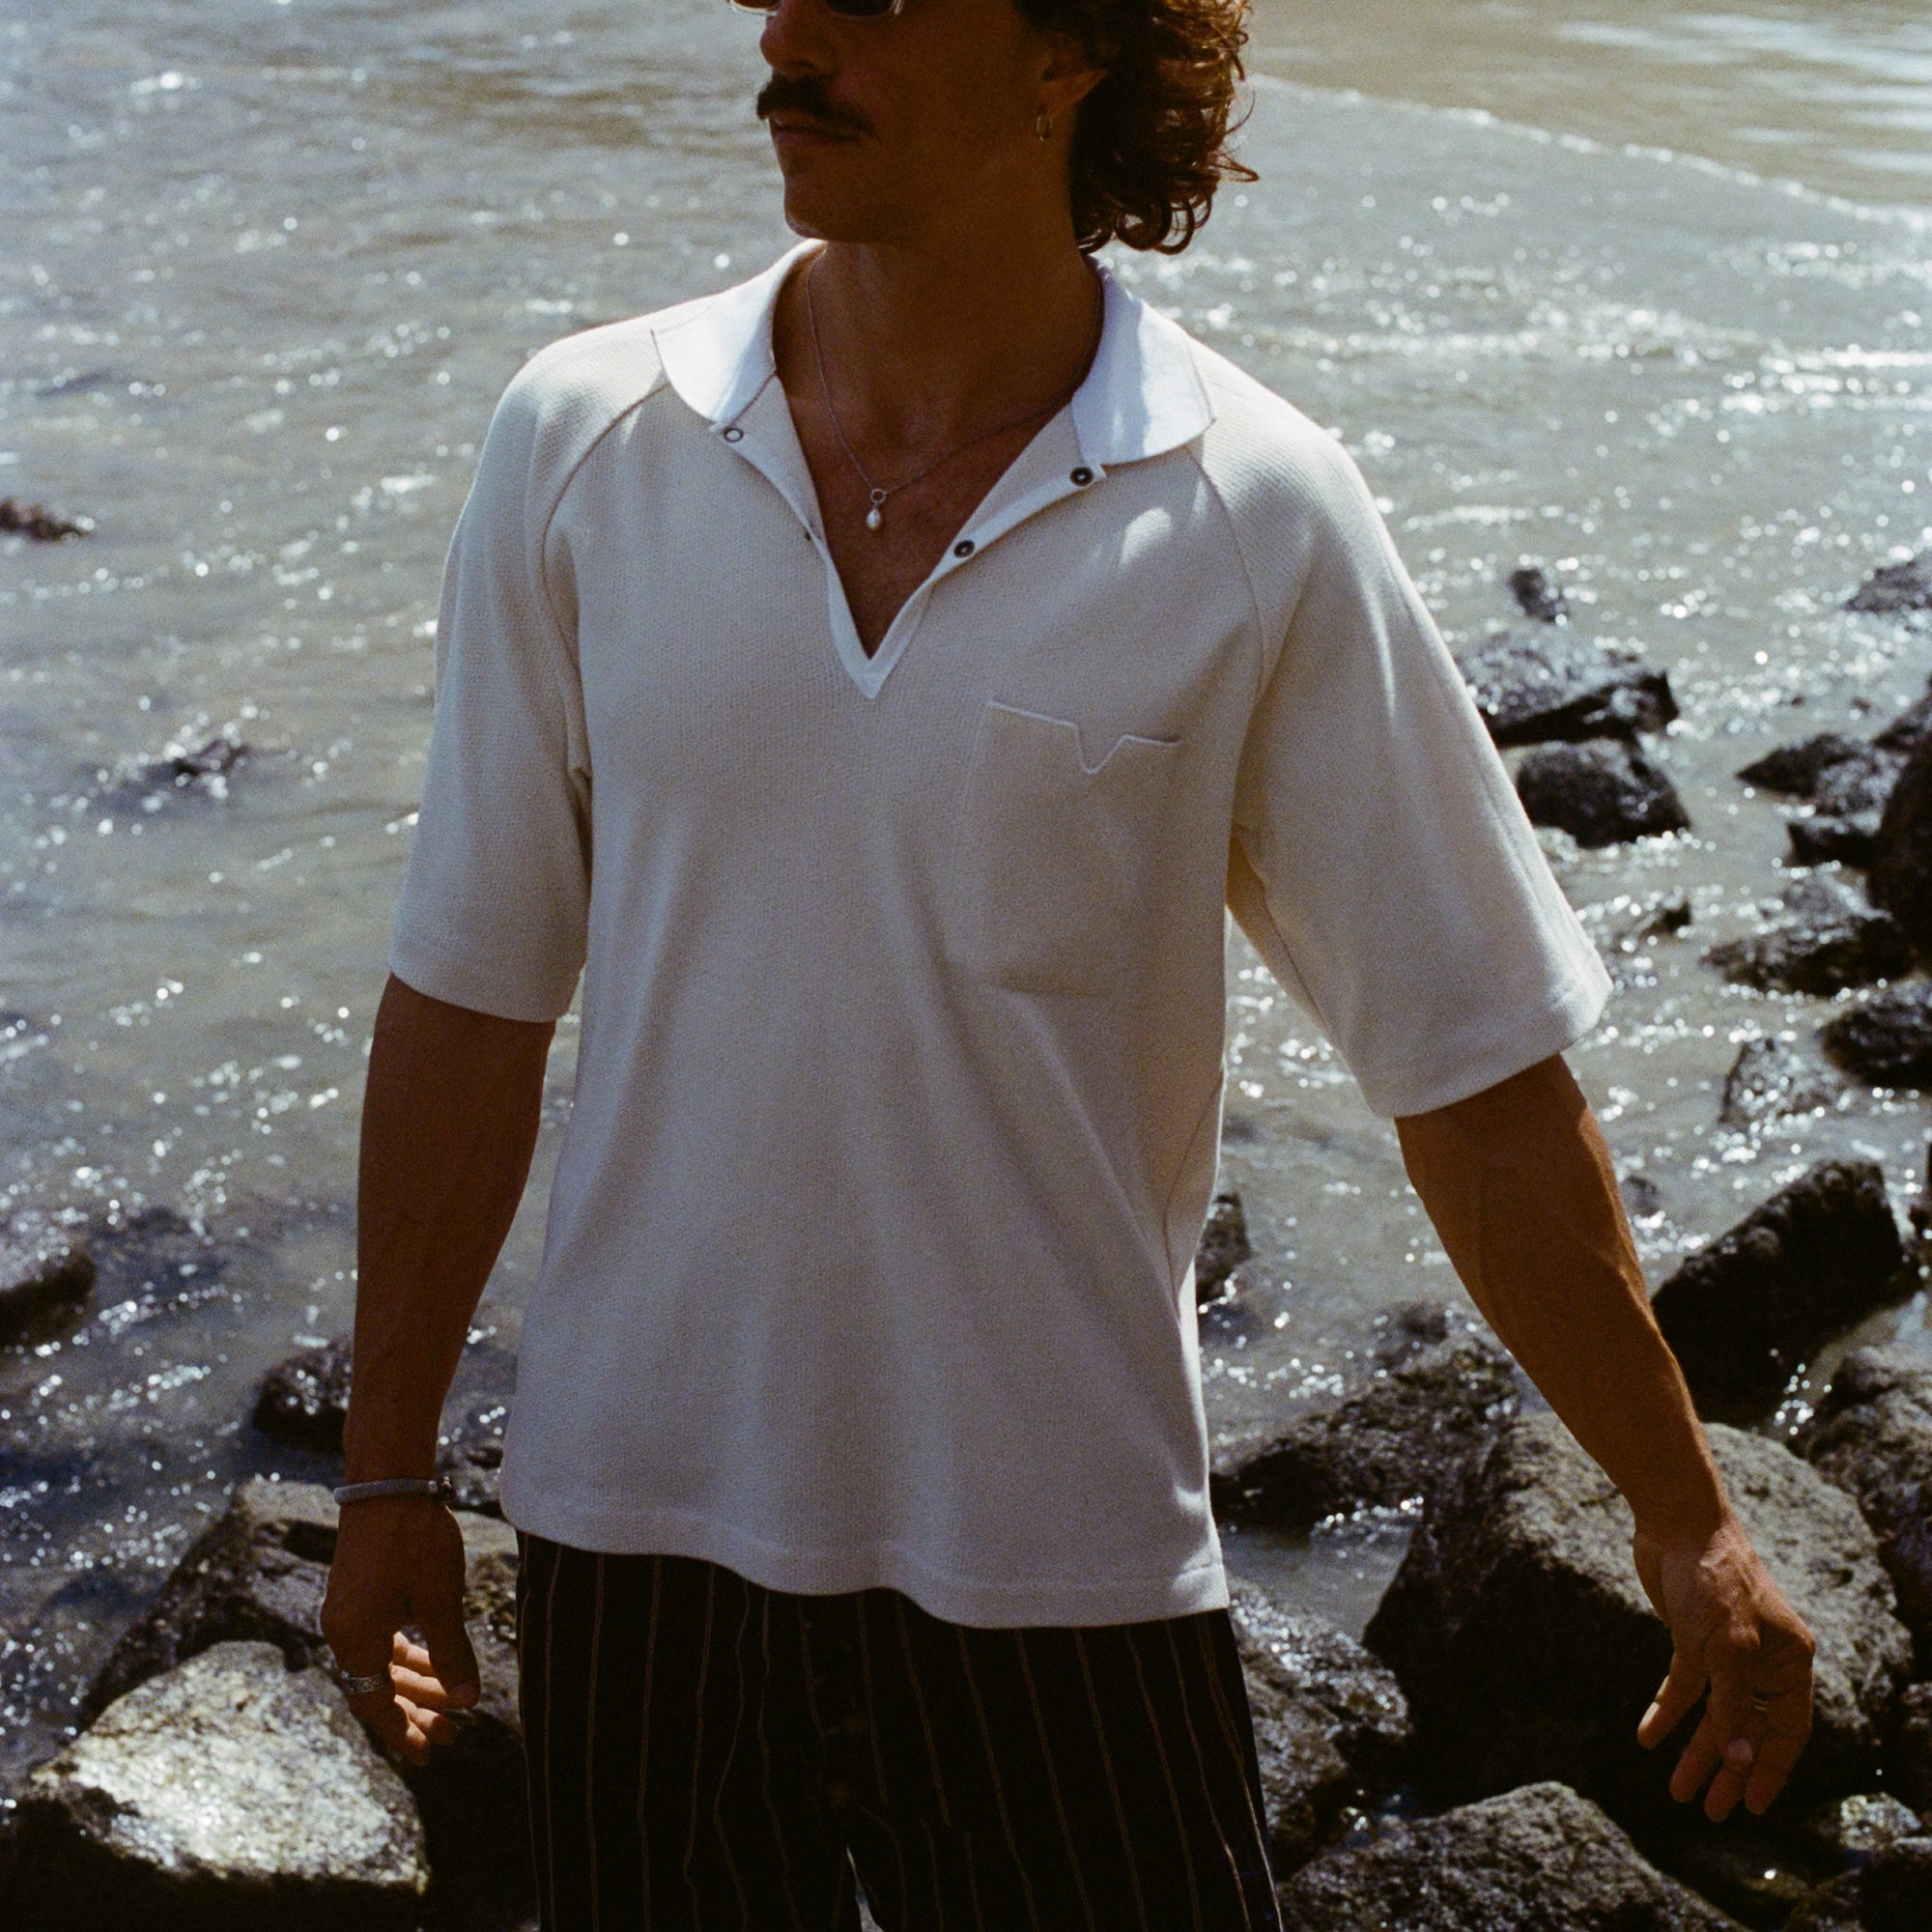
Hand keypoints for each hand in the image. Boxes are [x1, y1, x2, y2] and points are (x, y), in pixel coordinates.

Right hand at [320, 1497, 480, 1764]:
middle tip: (453, 1734)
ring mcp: (348, 1611)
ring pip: (382, 1662)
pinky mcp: (357, 1593)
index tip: (428, 1755)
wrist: (387, 1482)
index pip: (376, 1704)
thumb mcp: (440, 1599)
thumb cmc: (414, 1539)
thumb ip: (452, 1652)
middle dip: (417, 1710)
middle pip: (379, 1687)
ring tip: (454, 1701)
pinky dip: (408, 1653)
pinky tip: (434, 1659)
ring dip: (417, 1681)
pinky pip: (380, 1638)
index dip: (403, 1732)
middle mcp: (343, 1631)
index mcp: (356, 1640)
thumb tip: (468, 1698)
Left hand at [1632, 1515, 1814, 1819]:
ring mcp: (1725, 1649)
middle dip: (1728, 1769)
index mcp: (1789, 1662)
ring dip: (1696, 1749)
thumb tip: (1739, 1759)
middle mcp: (1762, 1659)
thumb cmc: (1714, 1581)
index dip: (1770, 1769)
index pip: (1786, 1731)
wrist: (1676, 1524)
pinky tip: (1647, 1736)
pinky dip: (1666, 1711)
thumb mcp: (1726, 1649)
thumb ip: (1732, 1705)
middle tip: (1710, 1810)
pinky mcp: (1690, 1638)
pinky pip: (1681, 1686)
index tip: (1752, 1806)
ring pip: (1713, 1712)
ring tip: (1677, 1788)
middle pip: (1747, 1728)